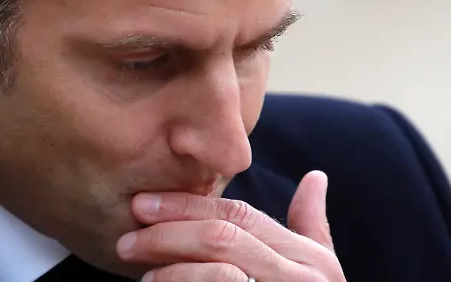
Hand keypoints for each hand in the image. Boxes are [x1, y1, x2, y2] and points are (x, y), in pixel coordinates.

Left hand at [117, 170, 344, 281]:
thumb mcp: (322, 274)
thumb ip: (312, 228)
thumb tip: (315, 177)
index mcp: (309, 259)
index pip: (240, 216)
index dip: (188, 205)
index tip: (145, 204)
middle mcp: (298, 278)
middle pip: (223, 238)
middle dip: (168, 231)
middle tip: (128, 237)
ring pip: (218, 271)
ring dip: (170, 268)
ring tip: (142, 272)